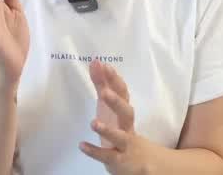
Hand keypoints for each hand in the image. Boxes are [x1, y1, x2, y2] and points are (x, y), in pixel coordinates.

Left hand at [80, 60, 155, 174]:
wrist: (140, 162)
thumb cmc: (121, 128)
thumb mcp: (111, 107)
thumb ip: (102, 85)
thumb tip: (96, 62)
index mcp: (124, 112)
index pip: (123, 93)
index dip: (114, 80)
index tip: (104, 65)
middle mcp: (127, 126)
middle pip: (127, 113)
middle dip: (117, 102)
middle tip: (104, 92)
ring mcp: (125, 144)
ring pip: (121, 137)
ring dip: (108, 130)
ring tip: (93, 122)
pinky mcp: (119, 160)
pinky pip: (108, 156)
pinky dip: (95, 152)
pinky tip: (82, 145)